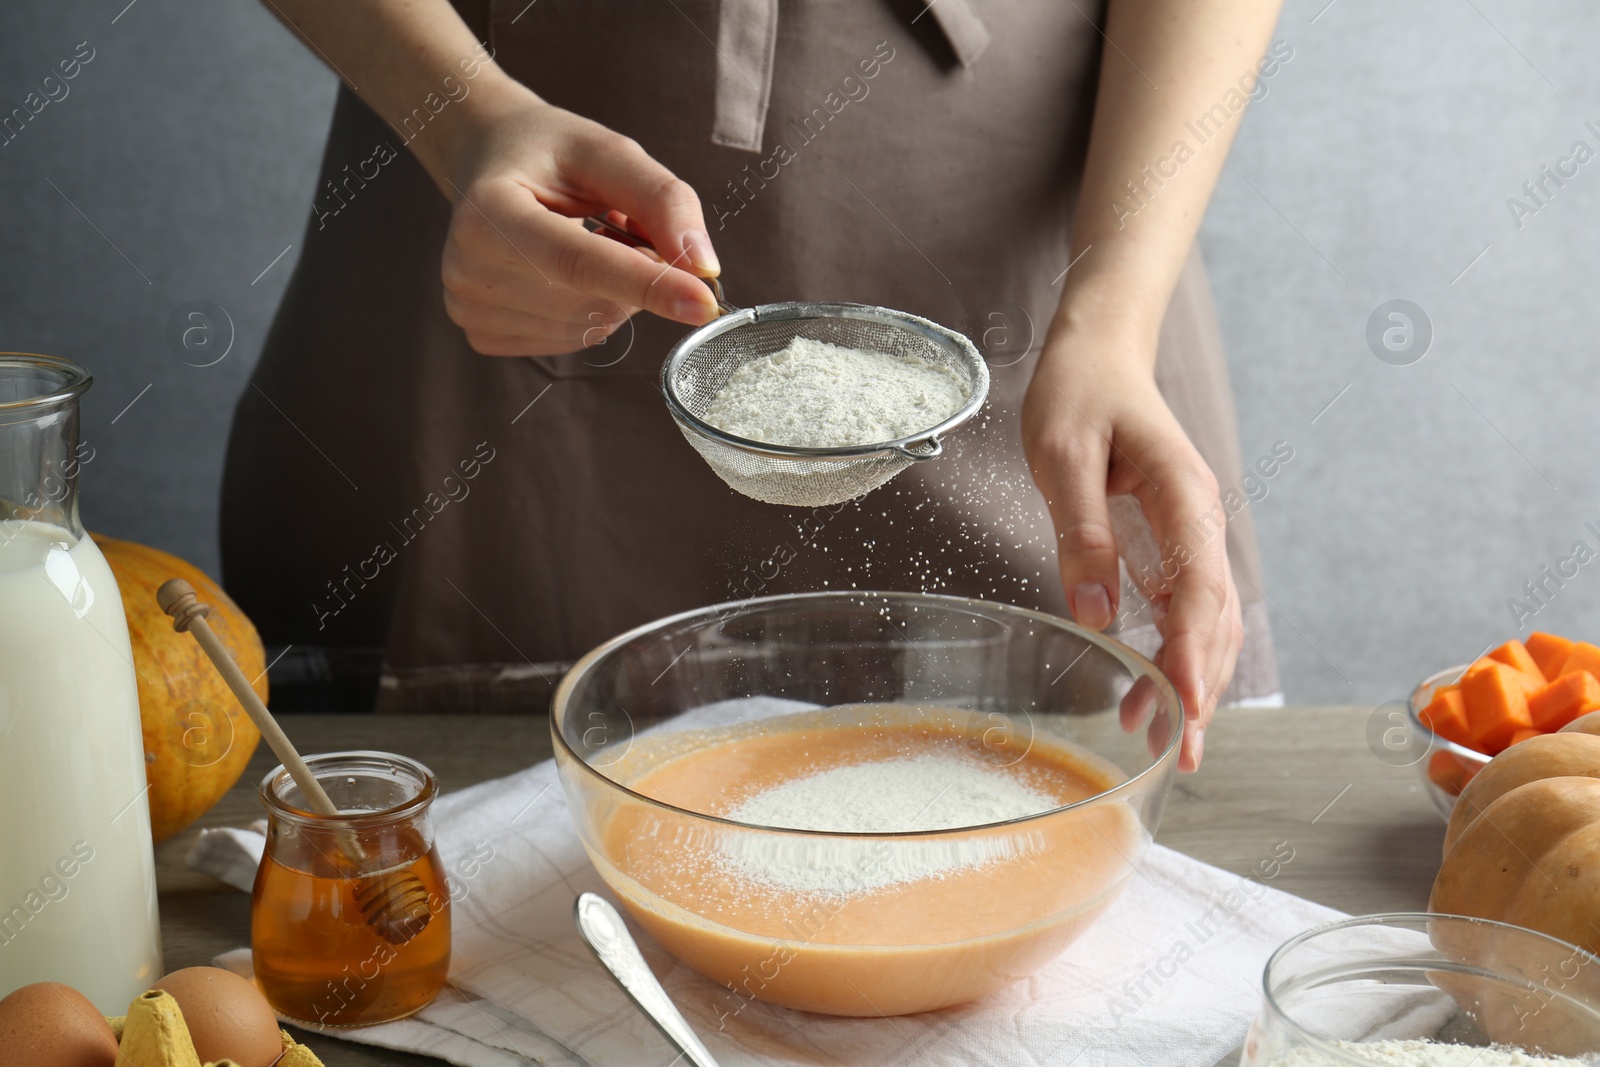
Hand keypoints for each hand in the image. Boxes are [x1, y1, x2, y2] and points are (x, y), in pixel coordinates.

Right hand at [437, 85, 720, 355]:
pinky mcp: (483, 335)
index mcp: (487, 212)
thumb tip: (703, 266)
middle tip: (622, 227)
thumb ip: (662, 200)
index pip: (578, 262)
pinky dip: (591, 310)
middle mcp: (467, 268)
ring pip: (590, 327)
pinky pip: (572, 341)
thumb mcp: (607, 152)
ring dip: (617, 292)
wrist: (488, 163)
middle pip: (593, 301)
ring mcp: (470, 309)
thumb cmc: (549, 153)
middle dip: (637, 275)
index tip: (704, 301)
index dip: (647, 284)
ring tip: (589, 243)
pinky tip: (566, 275)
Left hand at [1021, 322, 1243, 771]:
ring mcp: (1192, 533)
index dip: (1193, 654)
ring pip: (1209, 621)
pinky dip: (1177, 654)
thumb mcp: (1062, 456)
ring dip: (1193, 679)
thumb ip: (1081, 531)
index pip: (1199, 590)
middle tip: (1180, 754)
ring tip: (1165, 739)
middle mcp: (1200, 520)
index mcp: (1182, 497)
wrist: (1101, 353)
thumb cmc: (1079, 395)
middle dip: (1201, 687)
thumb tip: (1093, 612)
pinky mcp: (1174, 542)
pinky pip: (1186, 608)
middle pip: (1215, 618)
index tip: (1187, 708)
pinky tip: (1149, 690)